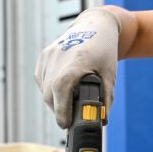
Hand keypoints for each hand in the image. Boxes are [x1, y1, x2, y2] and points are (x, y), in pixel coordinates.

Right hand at [34, 7, 120, 128]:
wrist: (95, 26)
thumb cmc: (104, 51)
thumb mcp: (110, 75)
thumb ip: (106, 99)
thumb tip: (101, 121)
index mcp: (75, 63)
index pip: (61, 90)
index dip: (61, 110)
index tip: (66, 124)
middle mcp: (57, 58)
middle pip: (50, 94)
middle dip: (59, 109)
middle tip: (70, 117)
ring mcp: (48, 57)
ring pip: (45, 89)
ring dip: (54, 100)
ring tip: (68, 102)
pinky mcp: (43, 57)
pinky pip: (42, 80)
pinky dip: (50, 89)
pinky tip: (61, 89)